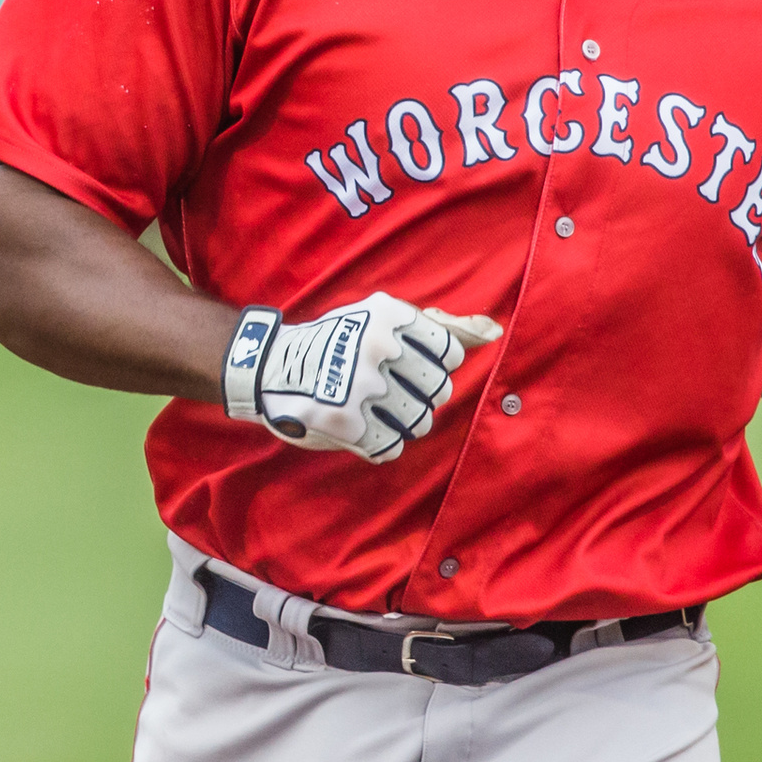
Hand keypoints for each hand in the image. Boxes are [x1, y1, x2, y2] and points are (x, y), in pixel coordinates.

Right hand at [223, 293, 502, 463]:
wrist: (269, 366)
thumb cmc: (338, 341)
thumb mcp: (381, 318)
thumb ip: (437, 326)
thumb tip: (492, 332)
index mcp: (389, 315)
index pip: (450, 354)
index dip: (436, 367)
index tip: (413, 369)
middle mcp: (377, 347)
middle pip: (439, 390)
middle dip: (422, 397)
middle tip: (394, 392)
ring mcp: (360, 386)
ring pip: (419, 422)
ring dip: (404, 423)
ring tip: (380, 412)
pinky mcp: (344, 422)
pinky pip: (391, 446)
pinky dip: (383, 444)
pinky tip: (364, 429)